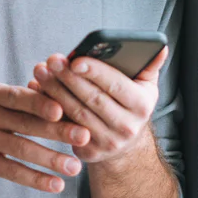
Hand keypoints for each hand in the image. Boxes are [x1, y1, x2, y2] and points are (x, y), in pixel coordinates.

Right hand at [0, 83, 91, 192]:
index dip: (43, 102)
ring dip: (51, 159)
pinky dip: (35, 179)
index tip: (66, 109)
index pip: (21, 96)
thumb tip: (57, 98)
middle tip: (85, 136)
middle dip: (58, 130)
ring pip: (22, 149)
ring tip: (75, 167)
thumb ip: (16, 101)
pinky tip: (55, 185)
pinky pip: (12, 170)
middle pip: (27, 122)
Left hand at [28, 47, 167, 165]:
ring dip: (55, 91)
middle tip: (51, 60)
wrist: (125, 146)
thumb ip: (149, 64)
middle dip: (68, 78)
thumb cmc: (130, 105)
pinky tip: (37, 91)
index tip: (74, 59)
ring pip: (75, 113)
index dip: (95, 71)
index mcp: (142, 106)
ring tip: (40, 71)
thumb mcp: (145, 87)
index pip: (116, 85)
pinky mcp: (89, 152)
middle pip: (92, 98)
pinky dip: (48, 109)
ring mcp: (107, 143)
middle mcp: (127, 127)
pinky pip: (64, 127)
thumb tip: (161, 45)